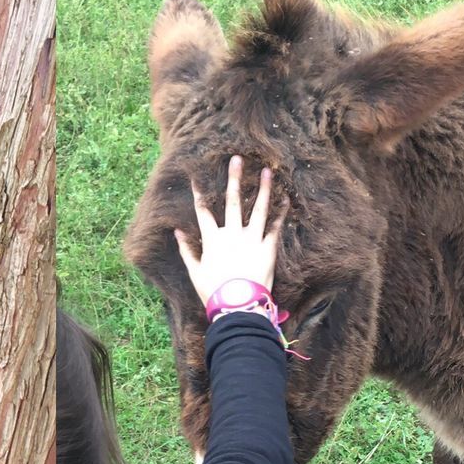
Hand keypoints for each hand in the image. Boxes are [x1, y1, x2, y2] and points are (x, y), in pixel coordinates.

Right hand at [174, 156, 282, 307]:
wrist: (238, 304)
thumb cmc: (213, 290)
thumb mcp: (195, 271)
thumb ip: (187, 250)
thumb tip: (177, 232)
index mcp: (213, 239)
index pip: (203, 211)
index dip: (200, 194)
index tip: (197, 177)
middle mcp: (233, 234)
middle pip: (232, 201)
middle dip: (233, 179)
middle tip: (236, 159)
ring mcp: (252, 239)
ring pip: (258, 208)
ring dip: (262, 188)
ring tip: (267, 171)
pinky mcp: (268, 248)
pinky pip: (276, 227)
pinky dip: (281, 213)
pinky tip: (286, 198)